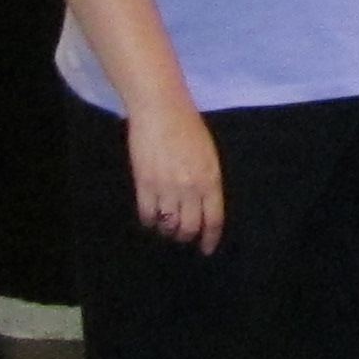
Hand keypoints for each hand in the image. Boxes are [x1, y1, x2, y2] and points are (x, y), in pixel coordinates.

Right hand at [126, 102, 225, 251]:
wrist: (161, 110)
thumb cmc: (188, 126)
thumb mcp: (209, 154)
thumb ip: (208, 180)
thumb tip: (204, 203)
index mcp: (211, 179)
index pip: (213, 219)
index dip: (210, 238)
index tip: (207, 248)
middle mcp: (190, 187)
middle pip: (189, 227)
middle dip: (187, 236)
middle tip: (183, 236)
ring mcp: (166, 187)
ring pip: (168, 224)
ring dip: (168, 230)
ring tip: (166, 228)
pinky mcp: (144, 183)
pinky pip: (147, 214)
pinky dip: (149, 221)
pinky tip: (150, 219)